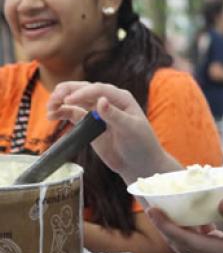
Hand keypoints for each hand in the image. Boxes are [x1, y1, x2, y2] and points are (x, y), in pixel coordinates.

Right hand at [47, 81, 179, 181]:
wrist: (139, 163)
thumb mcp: (130, 129)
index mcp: (121, 98)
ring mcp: (97, 111)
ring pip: (76, 100)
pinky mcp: (89, 123)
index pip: (100, 90)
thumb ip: (114, 116)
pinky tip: (52, 115)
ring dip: (61, 100)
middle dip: (68, 91)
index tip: (68, 100)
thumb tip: (101, 100)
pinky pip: (73, 113)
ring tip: (50, 108)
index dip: (83, 93)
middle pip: (85, 89)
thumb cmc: (141, 144)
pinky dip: (62, 112)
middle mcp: (108, 101)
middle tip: (54, 100)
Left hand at [146, 198, 222, 252]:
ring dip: (177, 227)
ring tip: (169, 209)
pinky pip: (198, 241)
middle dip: (164, 226)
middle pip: (179, 242)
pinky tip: (195, 215)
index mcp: (213, 252)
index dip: (165, 225)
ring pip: (187, 243)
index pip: (182, 239)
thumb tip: (222, 200)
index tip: (152, 211)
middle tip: (154, 207)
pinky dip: (192, 229)